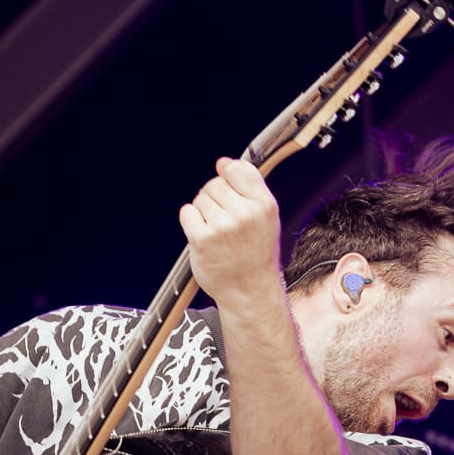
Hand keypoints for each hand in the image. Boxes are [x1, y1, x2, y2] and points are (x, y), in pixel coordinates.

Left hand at [179, 157, 281, 308]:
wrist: (249, 291)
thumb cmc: (256, 254)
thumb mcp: (266, 218)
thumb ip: (249, 187)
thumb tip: (223, 163)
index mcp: (263, 206)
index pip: (237, 169)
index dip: (228, 174)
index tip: (227, 185)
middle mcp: (244, 214)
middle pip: (215, 183)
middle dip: (215, 198)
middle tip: (225, 221)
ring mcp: (222, 227)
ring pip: (200, 198)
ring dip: (203, 212)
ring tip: (216, 231)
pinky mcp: (202, 239)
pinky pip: (187, 213)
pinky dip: (191, 221)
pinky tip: (203, 235)